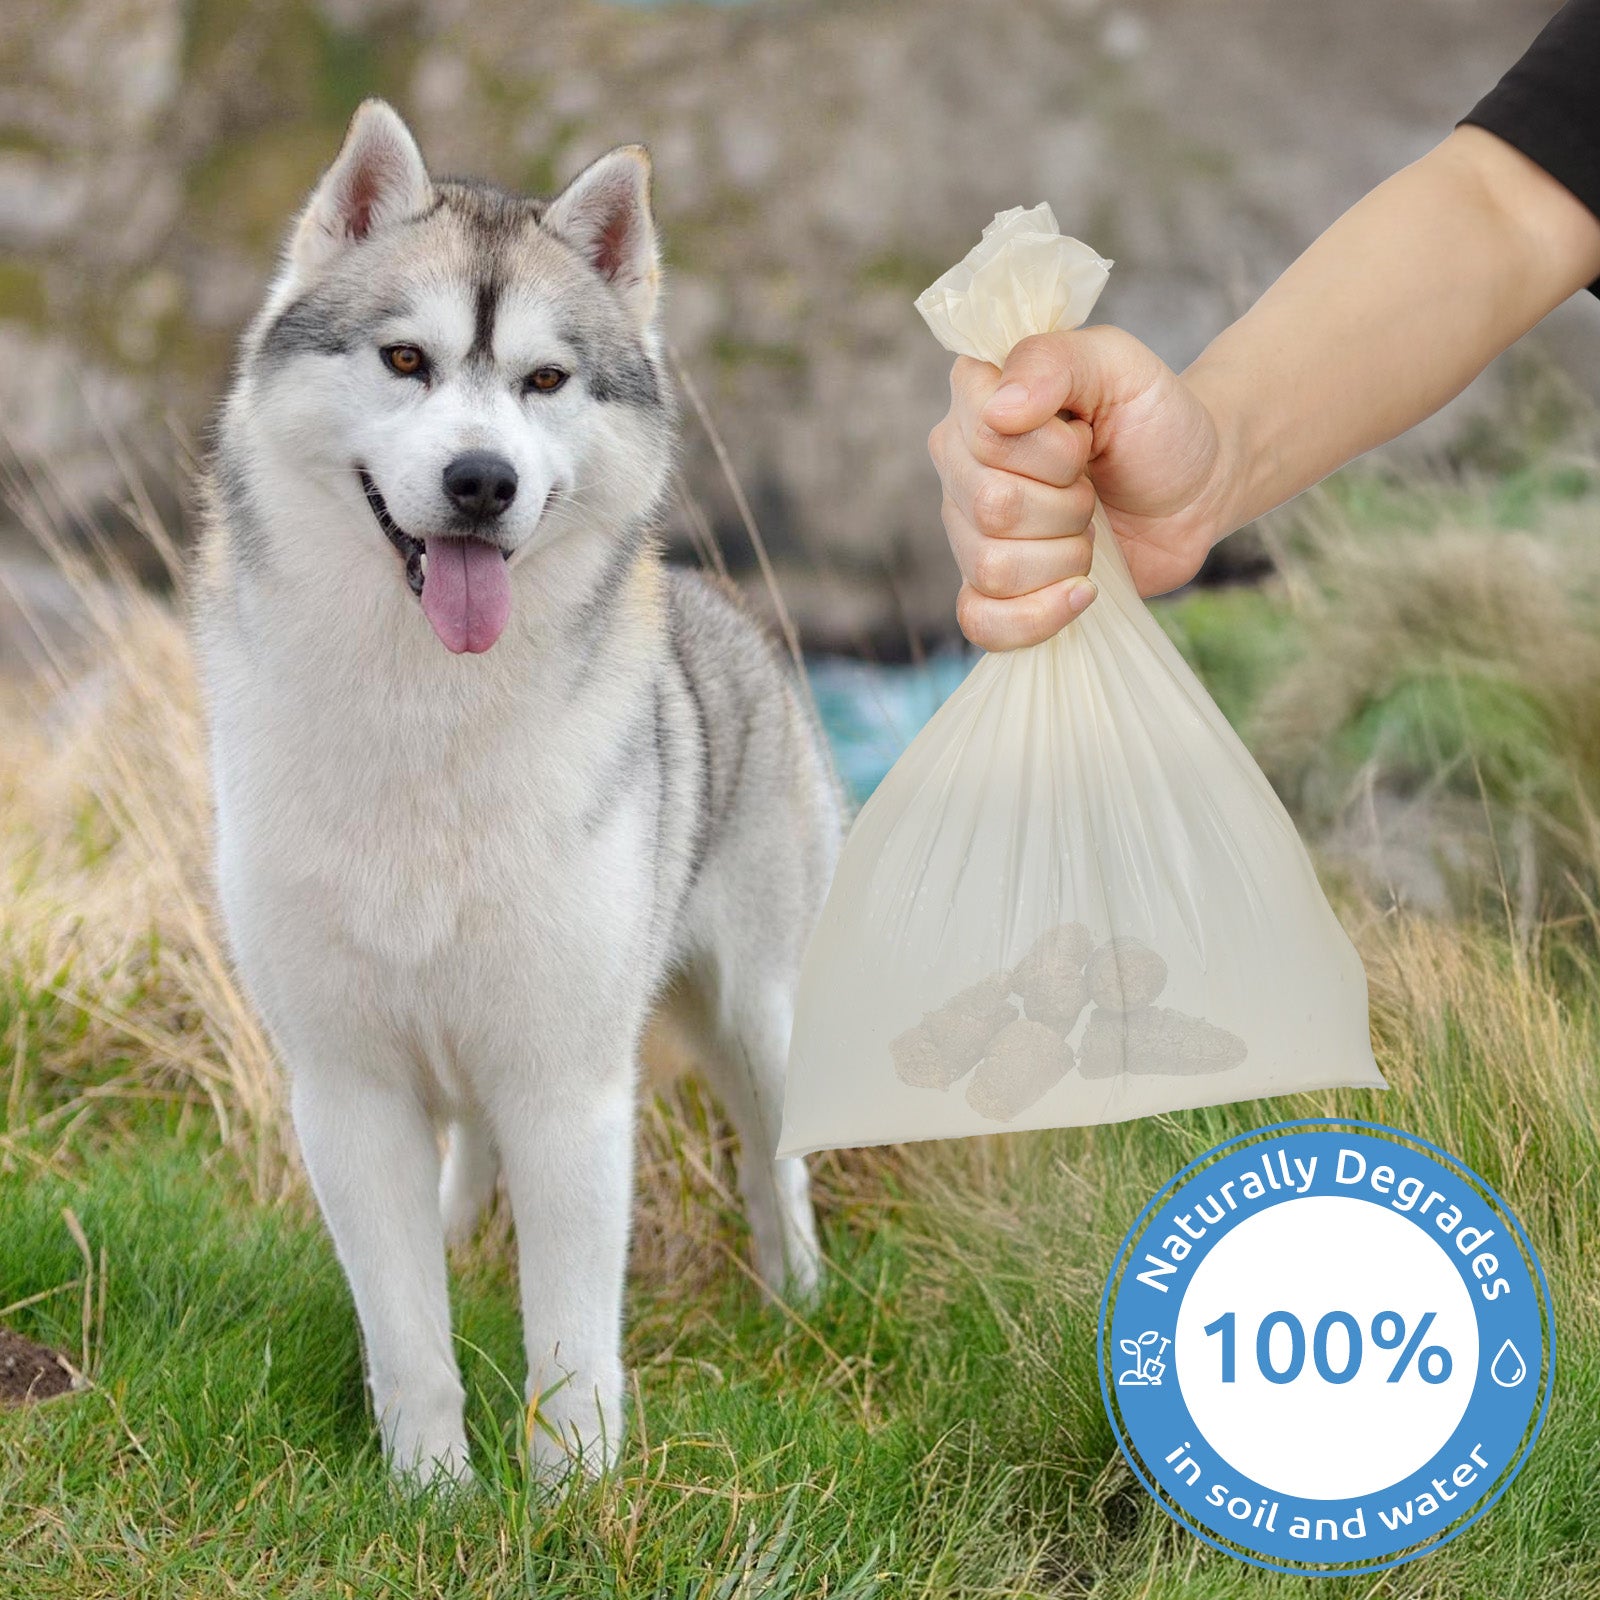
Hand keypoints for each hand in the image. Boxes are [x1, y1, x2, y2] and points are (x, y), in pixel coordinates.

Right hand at [927, 326, 1229, 649]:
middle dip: (1068, 503)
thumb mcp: (1119, 364)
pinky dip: (1037, 617)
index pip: (984, 437)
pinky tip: (1081, 592)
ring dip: (1065, 553)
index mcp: (975, 401)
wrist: (1194, 488)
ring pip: (992, 567)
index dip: (1050, 449)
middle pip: (991, 508)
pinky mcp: (992, 591)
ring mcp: (969, 534)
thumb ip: (1056, 361)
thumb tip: (1000, 411)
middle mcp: (959, 467)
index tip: (1083, 435)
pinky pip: (981, 623)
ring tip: (1089, 528)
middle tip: (1092, 485)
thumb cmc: (1153, 420)